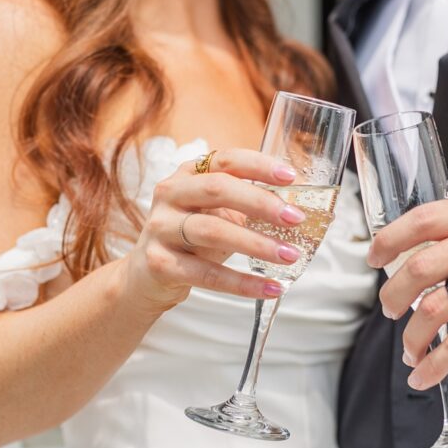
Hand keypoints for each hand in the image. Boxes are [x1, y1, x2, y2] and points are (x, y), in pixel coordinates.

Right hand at [121, 148, 305, 311]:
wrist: (147, 276)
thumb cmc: (193, 239)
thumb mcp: (218, 213)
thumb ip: (250, 204)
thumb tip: (300, 207)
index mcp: (189, 173)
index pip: (226, 160)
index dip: (259, 166)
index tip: (291, 177)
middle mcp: (170, 193)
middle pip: (217, 189)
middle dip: (262, 203)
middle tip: (296, 219)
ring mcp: (160, 227)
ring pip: (212, 231)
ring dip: (256, 244)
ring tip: (290, 255)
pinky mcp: (159, 262)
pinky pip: (206, 274)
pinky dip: (242, 283)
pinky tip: (270, 287)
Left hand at [368, 198, 447, 389]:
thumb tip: (412, 264)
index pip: (424, 219)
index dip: (390, 240)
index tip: (374, 259)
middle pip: (420, 267)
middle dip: (393, 296)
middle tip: (388, 312)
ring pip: (434, 308)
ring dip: (413, 336)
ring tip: (410, 349)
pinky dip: (435, 363)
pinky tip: (424, 374)